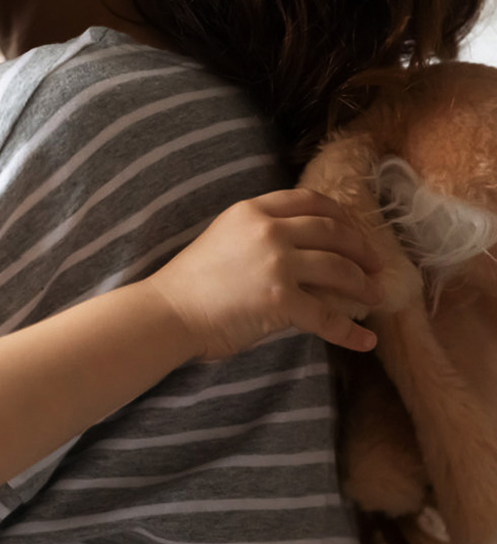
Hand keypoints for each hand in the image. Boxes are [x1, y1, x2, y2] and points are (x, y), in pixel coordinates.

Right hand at [145, 189, 385, 361]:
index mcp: (252, 211)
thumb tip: (303, 247)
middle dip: (361, 249)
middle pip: (334, 232)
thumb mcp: (224, 238)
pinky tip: (365, 341)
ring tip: (374, 297)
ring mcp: (276, 264)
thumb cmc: (191, 281)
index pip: (310, 201)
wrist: (167, 312)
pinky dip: (350, 332)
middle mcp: (268, 230)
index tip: (356, 230)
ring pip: (339, 269)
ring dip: (363, 286)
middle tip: (376, 265)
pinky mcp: (280, 300)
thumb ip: (259, 234)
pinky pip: (327, 316)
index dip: (341, 215)